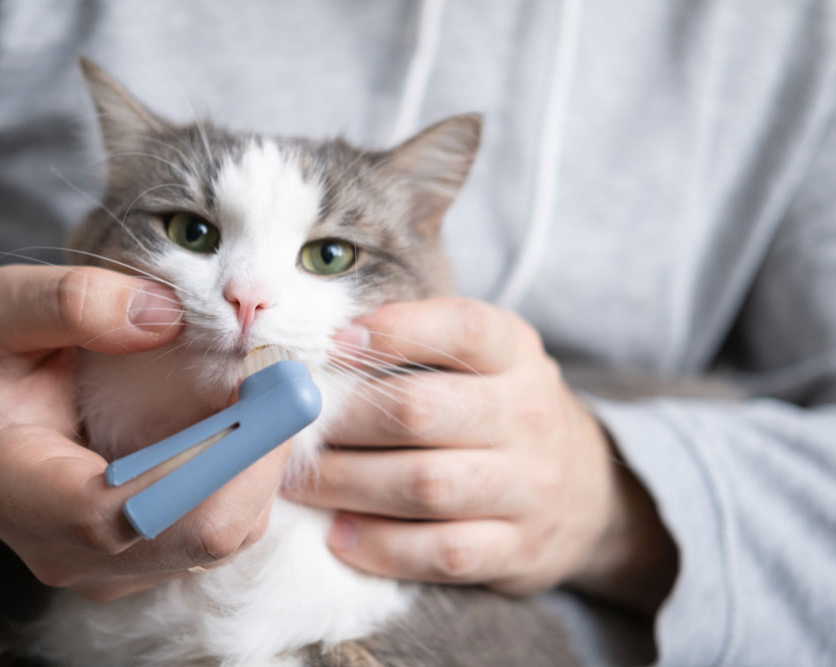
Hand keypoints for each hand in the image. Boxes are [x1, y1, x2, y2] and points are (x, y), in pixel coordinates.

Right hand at [0, 265, 289, 600]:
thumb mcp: (4, 312)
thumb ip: (70, 302)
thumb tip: (167, 316)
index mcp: (20, 494)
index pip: (127, 513)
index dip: (211, 459)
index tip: (262, 387)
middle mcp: (69, 554)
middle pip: (197, 536)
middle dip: (257, 456)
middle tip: (285, 380)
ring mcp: (115, 570)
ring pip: (225, 538)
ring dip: (261, 464)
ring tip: (265, 394)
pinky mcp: (154, 564)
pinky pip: (227, 532)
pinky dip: (251, 477)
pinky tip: (246, 424)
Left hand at [287, 298, 675, 612]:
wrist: (585, 490)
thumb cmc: (501, 411)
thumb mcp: (484, 359)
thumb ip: (419, 343)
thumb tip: (324, 346)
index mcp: (517, 353)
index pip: (462, 329)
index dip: (393, 332)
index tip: (333, 345)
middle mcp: (530, 415)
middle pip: (421, 413)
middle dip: (344, 423)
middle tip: (296, 431)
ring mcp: (530, 487)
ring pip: (425, 486)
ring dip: (347, 485)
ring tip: (300, 485)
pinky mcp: (518, 549)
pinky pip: (441, 552)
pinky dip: (380, 546)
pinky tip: (339, 535)